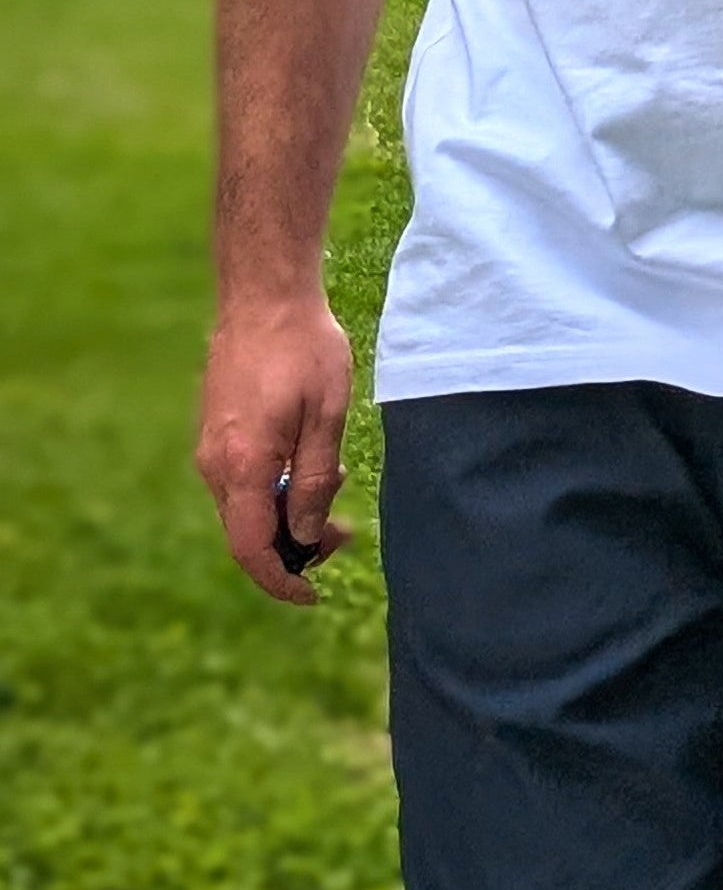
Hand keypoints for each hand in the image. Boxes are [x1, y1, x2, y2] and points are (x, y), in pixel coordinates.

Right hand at [195, 295, 354, 604]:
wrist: (264, 294)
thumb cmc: (303, 347)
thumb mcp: (326, 415)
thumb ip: (315, 480)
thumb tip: (304, 535)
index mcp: (242, 466)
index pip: (251, 549)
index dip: (281, 580)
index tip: (312, 595)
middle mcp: (215, 464)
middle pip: (249, 532)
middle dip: (295, 544)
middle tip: (344, 532)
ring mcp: (211, 447)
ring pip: (246, 506)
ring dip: (288, 513)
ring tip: (335, 483)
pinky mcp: (217, 432)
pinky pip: (242, 480)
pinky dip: (275, 487)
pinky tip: (309, 461)